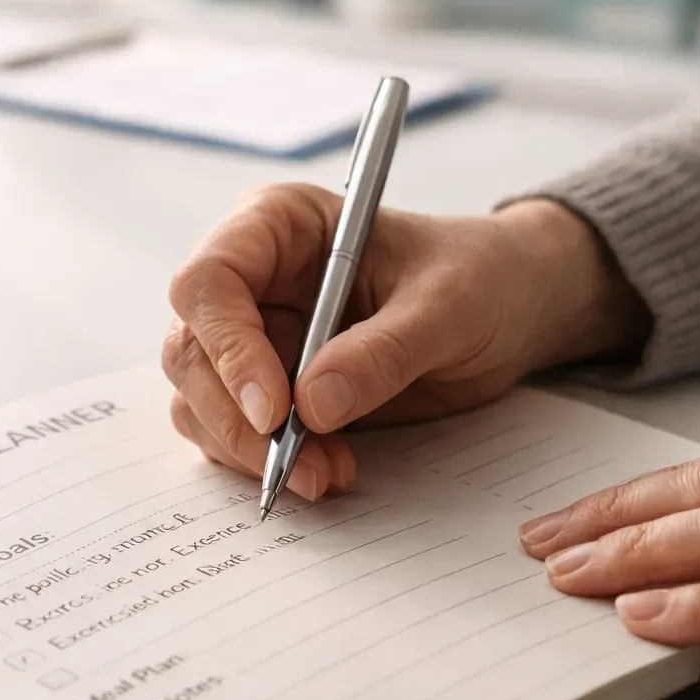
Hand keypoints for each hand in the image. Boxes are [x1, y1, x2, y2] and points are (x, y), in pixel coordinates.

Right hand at [162, 184, 648, 499]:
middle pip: (190, 351)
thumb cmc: (479, 277)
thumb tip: (312, 406)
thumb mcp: (448, 306)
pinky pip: (231, 432)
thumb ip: (382, 351)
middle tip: (294, 463)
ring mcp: (252, 337)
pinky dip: (265, 462)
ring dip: (249, 449)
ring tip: (327, 472)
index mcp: (277, 226)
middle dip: (236, 417)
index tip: (275, 410)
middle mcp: (250, 280)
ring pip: (199, 400)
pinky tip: (329, 468)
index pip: (209, 283)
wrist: (508, 309)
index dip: (228, 348)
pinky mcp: (267, 389)